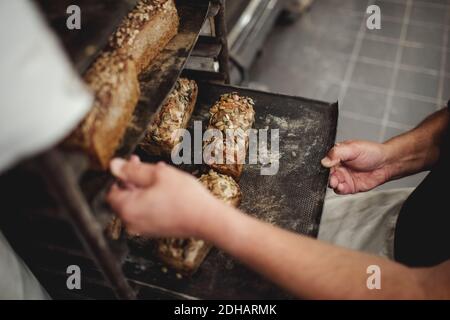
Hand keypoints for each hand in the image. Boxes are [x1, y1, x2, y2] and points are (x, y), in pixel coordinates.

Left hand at [106, 157, 220, 237]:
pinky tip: (166, 188)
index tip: (132, 162)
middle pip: (124, 197)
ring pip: (136, 203)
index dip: (120, 174)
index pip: (111, 190)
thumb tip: (113, 165)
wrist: (206, 219)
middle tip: (147, 166)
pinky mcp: (155, 230)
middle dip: (133, 179)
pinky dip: (151, 199)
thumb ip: (132, 169)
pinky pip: (146, 211)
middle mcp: (131, 222)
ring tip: (160, 175)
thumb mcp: (157, 174)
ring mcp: (143, 228)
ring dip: (144, 188)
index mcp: (127, 208)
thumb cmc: (184, 197)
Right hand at [321, 140, 390, 193]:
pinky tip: (342, 186)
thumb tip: (324, 161)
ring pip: (331, 182)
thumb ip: (337, 153)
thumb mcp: (353, 148)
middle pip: (326, 174)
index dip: (323, 165)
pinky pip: (339, 190)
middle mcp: (338, 166)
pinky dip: (339, 189)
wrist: (386, 164)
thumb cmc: (372, 153)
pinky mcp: (349, 186)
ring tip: (336, 182)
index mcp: (337, 155)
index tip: (325, 167)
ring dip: (332, 183)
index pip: (325, 161)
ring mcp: (343, 177)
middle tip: (331, 177)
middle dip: (327, 176)